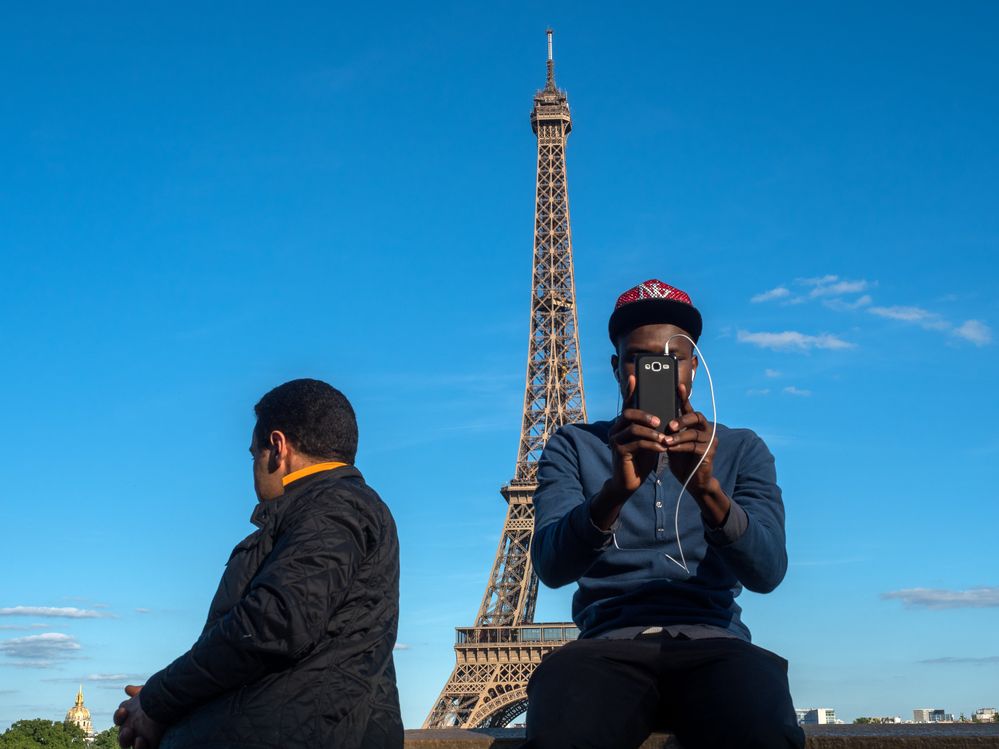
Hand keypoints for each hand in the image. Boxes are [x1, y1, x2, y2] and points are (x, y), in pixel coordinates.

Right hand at [114, 685, 164, 748]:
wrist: (184, 704)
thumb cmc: (169, 699)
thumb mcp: (154, 693)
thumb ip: (140, 692)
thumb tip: (127, 688)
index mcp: (134, 717)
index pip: (120, 718)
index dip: (119, 716)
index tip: (123, 710)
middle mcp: (136, 729)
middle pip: (123, 734)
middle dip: (122, 733)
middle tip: (127, 729)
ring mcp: (144, 738)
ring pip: (127, 744)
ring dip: (126, 740)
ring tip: (133, 735)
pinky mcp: (152, 745)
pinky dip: (139, 746)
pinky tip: (142, 740)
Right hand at [591, 374, 668, 528]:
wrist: (628, 483)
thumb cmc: (640, 460)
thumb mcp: (649, 441)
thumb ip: (652, 428)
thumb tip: (666, 415)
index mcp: (622, 424)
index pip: (626, 404)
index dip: (630, 390)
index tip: (634, 376)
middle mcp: (615, 429)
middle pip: (628, 413)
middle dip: (646, 415)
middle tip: (660, 421)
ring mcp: (615, 440)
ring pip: (633, 428)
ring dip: (652, 432)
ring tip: (665, 438)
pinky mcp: (619, 452)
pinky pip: (636, 443)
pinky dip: (651, 444)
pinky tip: (661, 448)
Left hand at [663, 383, 729, 525]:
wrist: (693, 482)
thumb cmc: (680, 459)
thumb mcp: (672, 442)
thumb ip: (668, 430)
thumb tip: (652, 416)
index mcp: (696, 425)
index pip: (689, 408)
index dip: (684, 397)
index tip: (677, 386)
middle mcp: (706, 430)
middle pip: (697, 417)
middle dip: (682, 419)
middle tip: (669, 425)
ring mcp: (710, 441)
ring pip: (694, 434)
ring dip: (678, 437)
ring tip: (665, 441)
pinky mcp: (710, 453)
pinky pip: (694, 447)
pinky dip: (680, 447)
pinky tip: (670, 449)